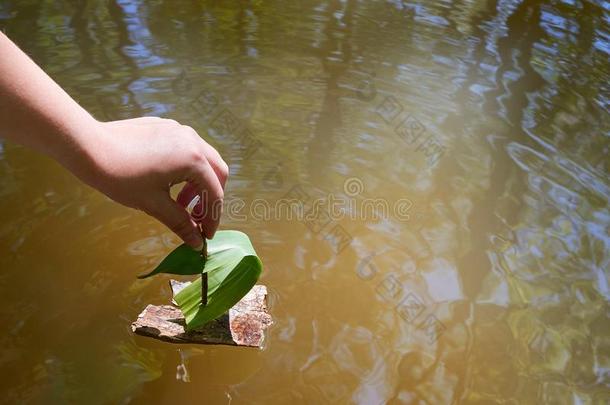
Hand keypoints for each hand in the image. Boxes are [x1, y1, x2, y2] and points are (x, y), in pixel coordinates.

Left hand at [79, 117, 227, 248]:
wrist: (88, 147)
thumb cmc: (121, 177)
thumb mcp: (154, 204)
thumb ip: (181, 223)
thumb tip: (197, 243)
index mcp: (193, 159)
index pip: (214, 193)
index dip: (212, 218)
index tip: (206, 236)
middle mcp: (193, 140)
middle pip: (217, 172)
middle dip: (210, 198)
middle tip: (197, 219)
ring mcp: (180, 130)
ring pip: (203, 159)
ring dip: (198, 183)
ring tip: (180, 202)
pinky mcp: (166, 126)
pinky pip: (187, 149)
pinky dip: (186, 169)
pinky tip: (167, 182)